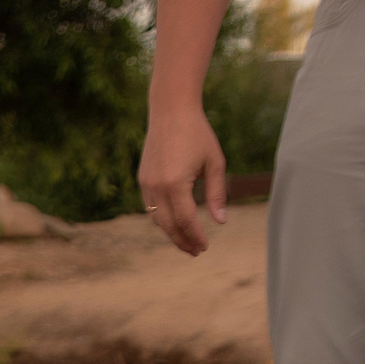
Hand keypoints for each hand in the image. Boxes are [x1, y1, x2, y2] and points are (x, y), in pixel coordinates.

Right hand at [137, 103, 227, 256]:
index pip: (186, 220)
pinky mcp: (143, 179)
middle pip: (168, 225)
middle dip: (182, 241)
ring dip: (171, 232)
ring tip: (186, 241)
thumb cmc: (198, 134)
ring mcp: (147, 183)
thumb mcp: (215, 163)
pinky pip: (150, 207)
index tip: (205, 247)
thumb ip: (217, 194)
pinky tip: (174, 222)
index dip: (196, 236)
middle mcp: (157, 187)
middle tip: (196, 252)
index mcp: (176, 184)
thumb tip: (221, 221)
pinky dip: (162, 218)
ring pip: (156, 219)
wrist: (171, 111)